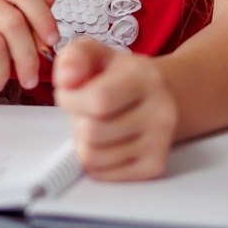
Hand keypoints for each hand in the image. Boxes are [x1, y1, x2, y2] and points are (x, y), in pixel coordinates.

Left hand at [53, 38, 175, 179]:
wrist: (157, 96)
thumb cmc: (119, 76)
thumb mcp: (95, 53)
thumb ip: (74, 58)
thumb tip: (67, 79)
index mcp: (146, 77)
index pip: (98, 100)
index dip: (71, 99)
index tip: (69, 93)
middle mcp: (160, 111)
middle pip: (92, 132)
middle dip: (75, 121)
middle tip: (83, 110)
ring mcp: (160, 142)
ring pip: (93, 157)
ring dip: (82, 142)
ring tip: (94, 124)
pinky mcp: (154, 166)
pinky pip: (102, 173)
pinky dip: (92, 160)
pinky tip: (103, 142)